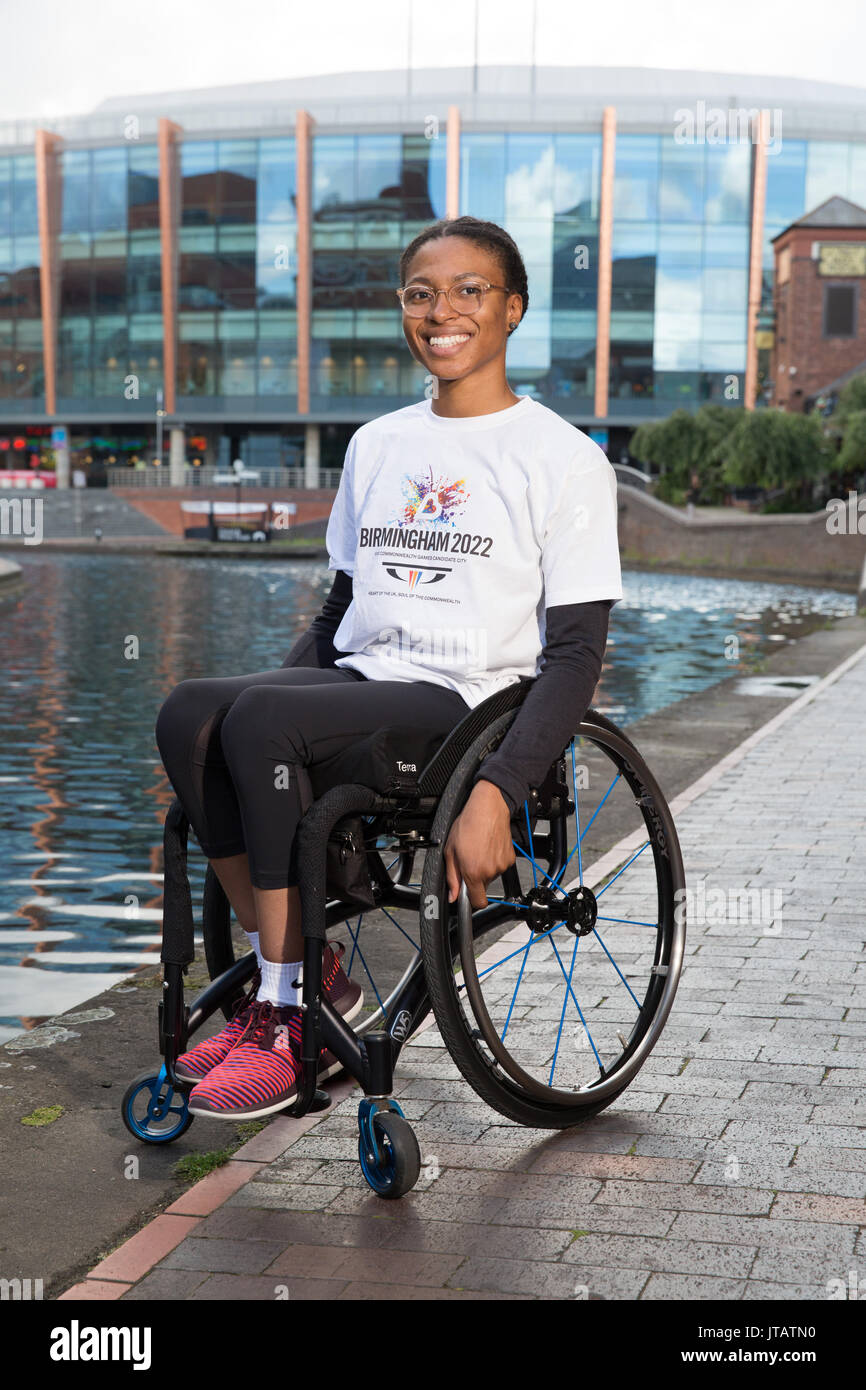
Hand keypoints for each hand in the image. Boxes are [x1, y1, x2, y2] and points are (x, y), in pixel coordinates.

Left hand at [444, 780, 515, 910]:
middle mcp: (490, 871)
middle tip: (469, 859)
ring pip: (491, 875)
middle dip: (475, 877)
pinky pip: (500, 866)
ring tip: (478, 849)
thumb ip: (452, 877)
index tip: (467, 893)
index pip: (478, 902)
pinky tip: (488, 846)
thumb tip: (452, 895)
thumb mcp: (450, 851)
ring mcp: (502, 865)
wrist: (488, 808)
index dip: (471, 899)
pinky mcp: (510, 858)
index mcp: (473, 872)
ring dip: (485, 867)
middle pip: (482, 886)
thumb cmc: (468, 825)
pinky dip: (494, 860)